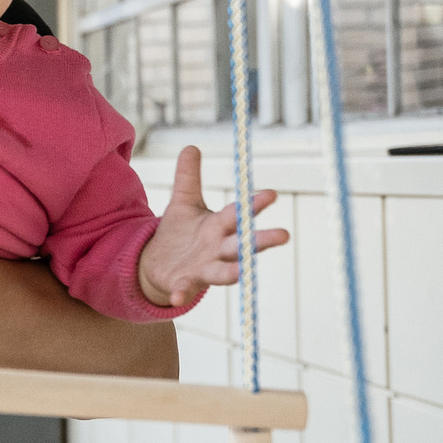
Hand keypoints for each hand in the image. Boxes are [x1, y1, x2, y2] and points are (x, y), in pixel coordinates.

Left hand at [136, 146, 290, 306]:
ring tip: (243, 271)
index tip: (272, 193)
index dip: (254, 204)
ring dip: (233, 272)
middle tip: (284, 235)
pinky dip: (183, 292)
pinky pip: (184, 289)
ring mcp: (203, 269)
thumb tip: (190, 146)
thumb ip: (188, 177)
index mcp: (219, 226)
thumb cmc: (179, 233)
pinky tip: (177, 297)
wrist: (158, 265)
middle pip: (242, 244)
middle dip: (260, 239)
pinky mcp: (184, 284)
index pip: (239, 214)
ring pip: (223, 272)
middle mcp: (217, 249)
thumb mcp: (183, 202)